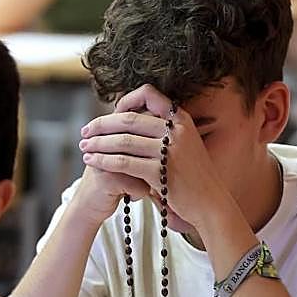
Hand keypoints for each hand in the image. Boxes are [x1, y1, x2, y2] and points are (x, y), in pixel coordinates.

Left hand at [78, 84, 232, 233]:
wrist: (211, 202)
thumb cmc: (194, 175)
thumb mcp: (186, 143)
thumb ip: (164, 130)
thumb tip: (131, 118)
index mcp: (181, 119)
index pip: (149, 93)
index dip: (125, 99)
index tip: (109, 112)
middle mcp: (177, 130)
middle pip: (129, 119)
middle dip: (101, 125)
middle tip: (85, 132)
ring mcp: (170, 151)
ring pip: (123, 141)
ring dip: (99, 144)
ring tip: (84, 148)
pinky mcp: (161, 172)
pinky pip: (124, 162)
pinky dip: (104, 161)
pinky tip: (93, 162)